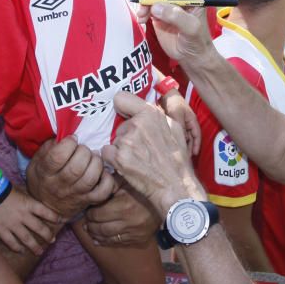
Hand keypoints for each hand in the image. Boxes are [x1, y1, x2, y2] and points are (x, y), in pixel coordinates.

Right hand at [0, 186, 61, 253]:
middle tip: (52, 240)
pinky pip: (11, 242)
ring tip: (40, 252)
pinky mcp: (1, 230)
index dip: (54, 218)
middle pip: (39, 228)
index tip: (60, 221)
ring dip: (35, 247)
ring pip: (27, 239)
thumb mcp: (21, 192)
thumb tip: (39, 205)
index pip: (46, 212)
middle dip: (48, 236)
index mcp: (29, 204)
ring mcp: (12, 224)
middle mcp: (23, 216)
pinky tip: (21, 251)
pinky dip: (17, 248)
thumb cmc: (5, 190)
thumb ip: (29, 200)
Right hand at [25, 137, 117, 219]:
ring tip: (93, 158)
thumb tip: (67, 136)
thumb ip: (49, 147)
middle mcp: (59, 186)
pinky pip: (103, 192)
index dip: (69, 143)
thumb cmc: (44, 177)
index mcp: (45, 173)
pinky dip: (107, 179)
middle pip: (77, 167)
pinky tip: (102, 172)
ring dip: (96, 162)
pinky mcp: (88, 201)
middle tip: (83, 149)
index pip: (58, 157)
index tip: (73, 139)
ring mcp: (75, 195)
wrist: (46, 205)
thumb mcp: (38, 160)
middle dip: (84, 152)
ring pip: (90, 178)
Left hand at [83, 184, 160, 246]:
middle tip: (87, 221)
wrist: (168, 202)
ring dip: (95, 234)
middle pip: (100, 227)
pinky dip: (106, 241)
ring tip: (91, 229)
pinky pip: (118, 243)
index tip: (88, 209)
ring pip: (107, 237)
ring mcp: (134, 232)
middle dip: (90, 224)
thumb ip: (111, 182)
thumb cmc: (144, 189)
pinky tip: (99, 239)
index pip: (97, 214)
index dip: (90, 212)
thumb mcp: (128, 180)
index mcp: (123, 205)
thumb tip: (94, 182)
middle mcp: (128, 221)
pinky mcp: (139, 239)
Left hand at [102, 92, 205, 215]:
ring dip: (123, 149)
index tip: (126, 115)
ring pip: (115, 140)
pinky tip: (128, 166)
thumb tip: (150, 105)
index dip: (122, 107)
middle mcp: (137, 125)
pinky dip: (113, 160)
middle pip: (120, 125)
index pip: (120, 98)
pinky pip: (106, 153)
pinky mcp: (119, 158)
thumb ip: (160, 114)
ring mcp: (127, 142)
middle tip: (143, 148)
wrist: (176, 185)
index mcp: (151, 114)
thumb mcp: (176, 128)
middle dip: (128, 135)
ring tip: (139, 159)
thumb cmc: (178, 158)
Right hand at [135, 0, 213, 66]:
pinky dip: (141, 8)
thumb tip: (156, 7)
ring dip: (143, 0)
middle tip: (143, 5)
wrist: (190, 54)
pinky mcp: (159, 8)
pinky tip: (142, 19)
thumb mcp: (191, 29)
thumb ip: (176, 16)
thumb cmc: (196, 41)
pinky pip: (146, 2)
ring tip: (142, 15)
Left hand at [159, 88, 200, 155]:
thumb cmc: (173, 102)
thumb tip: (182, 139)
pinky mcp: (174, 124)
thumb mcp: (177, 114)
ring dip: (183, 145)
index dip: (197, 145)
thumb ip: (180, 127)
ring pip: (184, 137)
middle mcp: (188, 123)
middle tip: (186, 158)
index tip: (195, 154)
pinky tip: (173, 147)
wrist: (164, 94)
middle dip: (190, 148)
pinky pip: (178, 135)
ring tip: (180, 155)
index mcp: (192, 120)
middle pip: (191, 138)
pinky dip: (177, 141)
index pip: (197, 135)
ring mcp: (181, 124)